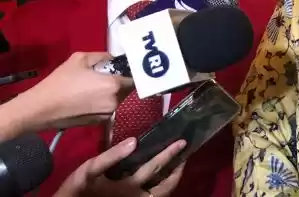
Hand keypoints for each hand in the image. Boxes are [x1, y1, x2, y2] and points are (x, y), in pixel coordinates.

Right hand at [18, 52, 133, 130]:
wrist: (40, 109)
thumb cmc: (60, 82)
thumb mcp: (80, 59)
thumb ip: (102, 56)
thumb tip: (113, 58)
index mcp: (113, 85)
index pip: (134, 79)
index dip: (131, 73)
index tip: (125, 68)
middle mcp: (115, 101)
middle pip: (127, 89)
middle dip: (121, 82)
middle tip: (108, 75)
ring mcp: (107, 114)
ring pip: (117, 100)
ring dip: (112, 93)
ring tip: (95, 87)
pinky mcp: (98, 123)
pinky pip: (107, 109)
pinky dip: (103, 103)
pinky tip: (89, 98)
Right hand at [55, 139, 186, 196]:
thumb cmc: (79, 189)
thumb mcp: (90, 170)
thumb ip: (112, 155)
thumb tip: (134, 141)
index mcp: (130, 186)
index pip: (156, 167)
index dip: (170, 154)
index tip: (182, 142)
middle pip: (166, 187)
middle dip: (178, 170)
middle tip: (185, 156)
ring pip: (162, 195)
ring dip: (172, 180)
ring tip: (177, 166)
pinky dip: (162, 188)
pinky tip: (161, 178)